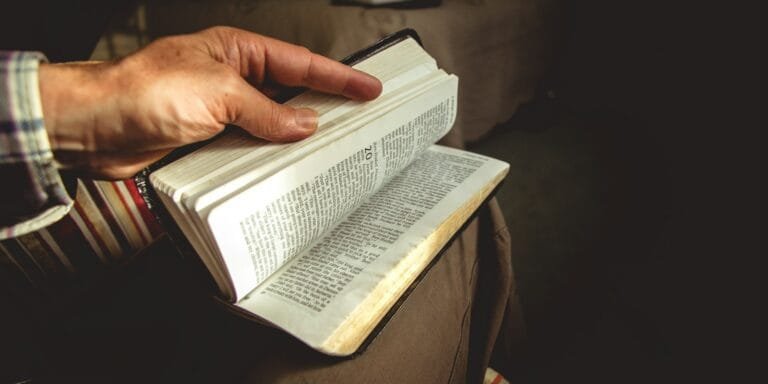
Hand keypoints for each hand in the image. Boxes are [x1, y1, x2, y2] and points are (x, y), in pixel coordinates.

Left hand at [38, 26, 381, 178]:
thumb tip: (303, 123)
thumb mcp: (218, 93)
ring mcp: (220, 109)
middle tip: (360, 118)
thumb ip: (266, 111)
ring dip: (297, 136)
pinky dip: (270, 156)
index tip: (368, 87)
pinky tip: (286, 165)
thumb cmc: (141, 91)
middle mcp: (230, 78)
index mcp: (235, 51)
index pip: (299, 62)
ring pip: (272, 123)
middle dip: (325, 105)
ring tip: (332, 146)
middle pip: (290, 92)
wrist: (92, 127)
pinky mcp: (208, 138)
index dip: (338, 76)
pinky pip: (250, 146)